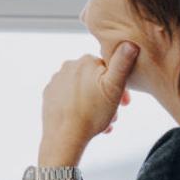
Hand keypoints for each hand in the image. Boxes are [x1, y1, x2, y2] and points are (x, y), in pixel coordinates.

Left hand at [36, 43, 138, 167]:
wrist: (64, 137)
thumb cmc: (92, 113)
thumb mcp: (114, 87)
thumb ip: (122, 64)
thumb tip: (130, 42)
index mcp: (85, 61)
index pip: (109, 69)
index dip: (121, 87)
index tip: (125, 104)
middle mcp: (68, 66)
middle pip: (96, 81)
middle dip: (108, 97)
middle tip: (115, 115)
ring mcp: (56, 81)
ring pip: (84, 91)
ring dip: (96, 105)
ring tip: (104, 122)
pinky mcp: (49, 95)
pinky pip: (70, 99)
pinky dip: (81, 108)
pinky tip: (88, 121)